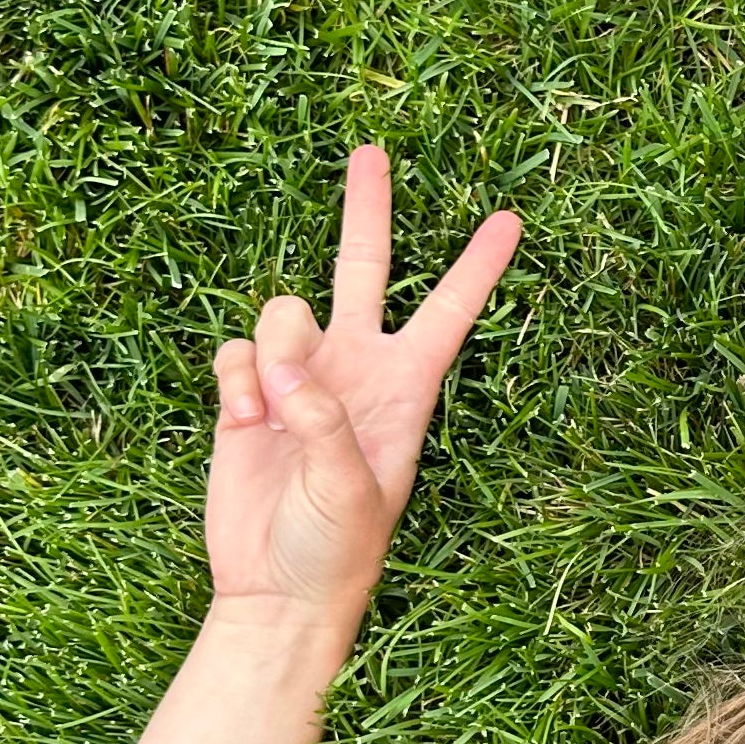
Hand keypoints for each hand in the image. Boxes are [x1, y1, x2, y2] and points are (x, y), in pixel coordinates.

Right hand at [207, 145, 523, 635]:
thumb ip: (323, 422)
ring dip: (273, 347)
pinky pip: (236, 350)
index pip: (447, 312)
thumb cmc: (336, 550)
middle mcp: (356, 371)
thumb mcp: (351, 489)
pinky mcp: (247, 396)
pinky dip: (234, 376)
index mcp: (405, 389)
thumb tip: (287, 372)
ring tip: (269, 410)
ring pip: (283, 310)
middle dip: (367, 211)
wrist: (275, 590)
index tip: (510, 219)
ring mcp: (299, 379)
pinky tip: (240, 421)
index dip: (478, 267)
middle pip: (364, 270)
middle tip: (371, 152)